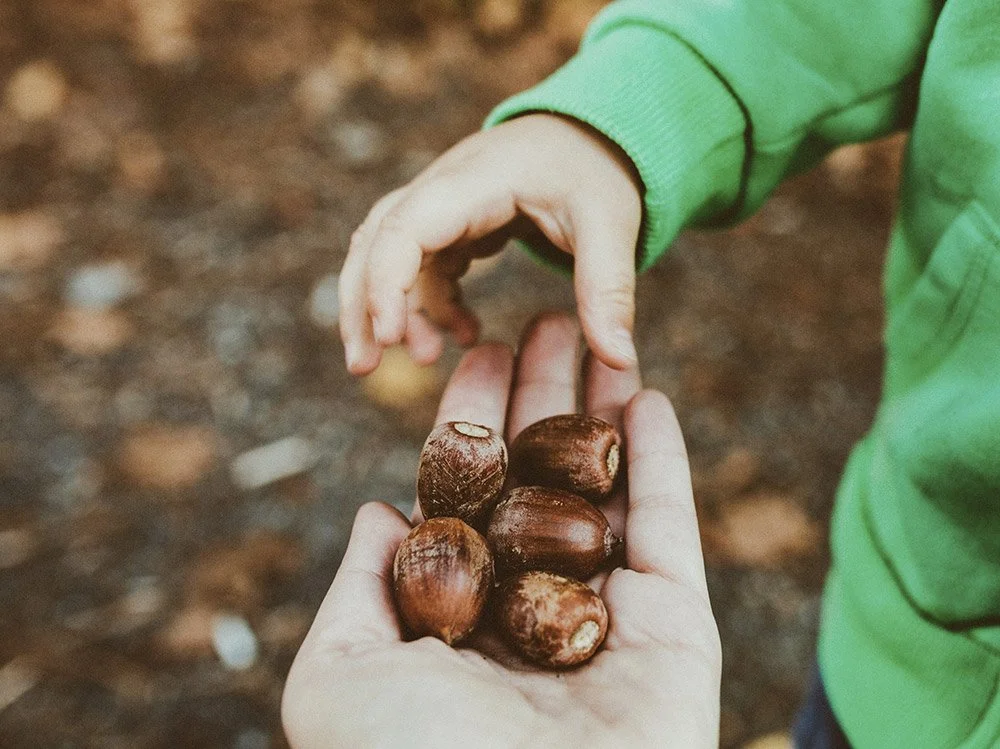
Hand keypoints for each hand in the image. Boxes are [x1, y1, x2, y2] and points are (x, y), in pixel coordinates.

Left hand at [283, 314, 719, 747]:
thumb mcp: (339, 677)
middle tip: (547, 317)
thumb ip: (354, 590)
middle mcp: (529, 605)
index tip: (480, 351)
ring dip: (603, 410)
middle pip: (538, 475)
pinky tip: (650, 395)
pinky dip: (664, 462)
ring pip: (604, 488)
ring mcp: (604, 614)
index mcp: (455, 613)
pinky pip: (669, 530)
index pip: (467, 491)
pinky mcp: (674, 627)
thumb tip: (374, 508)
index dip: (471, 417)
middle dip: (542, 396)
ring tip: (601, 332)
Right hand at [338, 114, 642, 374]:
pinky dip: (430, 305)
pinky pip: (421, 266)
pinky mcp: (451, 222)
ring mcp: (442, 203)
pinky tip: (464, 335)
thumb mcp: (612, 226)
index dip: (386, 282)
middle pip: (375, 240)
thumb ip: (609, 290)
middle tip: (364, 367)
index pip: (406, 226)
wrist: (593, 134)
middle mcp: (444, 186)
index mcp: (477, 180)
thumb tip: (619, 361)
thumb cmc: (597, 172)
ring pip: (386, 254)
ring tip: (419, 359)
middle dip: (362, 305)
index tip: (390, 339)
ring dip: (388, 309)